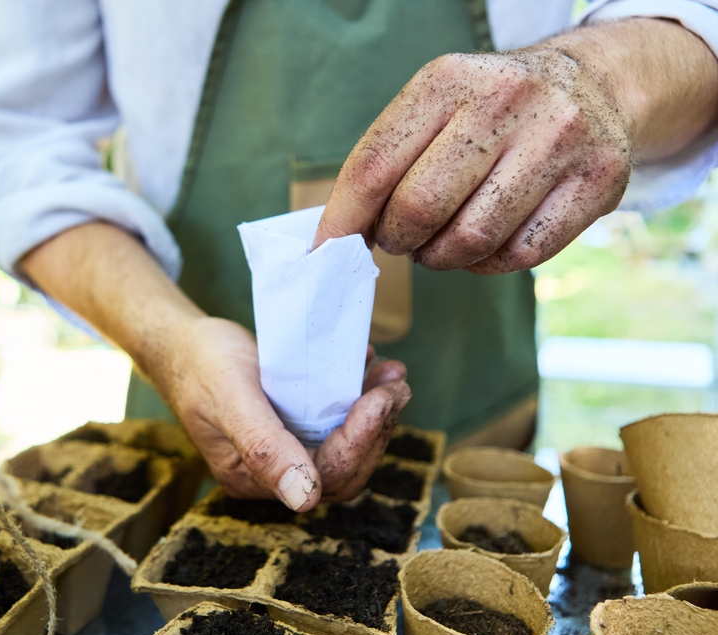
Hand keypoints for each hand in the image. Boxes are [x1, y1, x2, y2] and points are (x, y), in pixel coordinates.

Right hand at [157, 317, 410, 510]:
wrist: (182, 343)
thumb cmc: (199, 366)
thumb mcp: (230, 400)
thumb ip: (263, 448)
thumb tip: (305, 500)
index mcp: (253, 477)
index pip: (324, 476)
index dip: (359, 442)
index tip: (379, 400)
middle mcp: (275, 470)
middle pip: (343, 467)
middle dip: (377, 428)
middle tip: (397, 385)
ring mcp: (288, 446)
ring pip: (346, 444)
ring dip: (376, 412)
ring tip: (393, 375)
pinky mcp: (297, 423)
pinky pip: (337, 421)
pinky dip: (360, 396)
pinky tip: (369, 366)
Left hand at [315, 19, 717, 273]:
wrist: (594, 84)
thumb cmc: (490, 111)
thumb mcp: (437, 105)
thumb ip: (388, 160)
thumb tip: (338, 234)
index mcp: (448, 80)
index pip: (374, 166)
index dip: (343, 220)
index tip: (326, 251)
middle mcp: (505, 101)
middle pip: (419, 208)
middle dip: (397, 239)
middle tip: (401, 240)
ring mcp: (557, 140)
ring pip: (470, 239)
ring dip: (441, 257)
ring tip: (439, 244)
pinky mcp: (597, 182)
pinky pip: (519, 255)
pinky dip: (487, 265)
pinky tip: (482, 248)